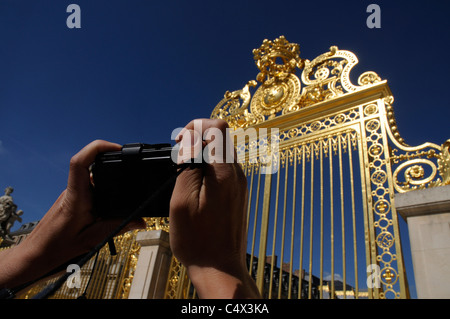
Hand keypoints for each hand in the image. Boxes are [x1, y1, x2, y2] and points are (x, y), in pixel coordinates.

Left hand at [0, 140, 144, 290]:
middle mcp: (72, 191)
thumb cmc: (56, 248)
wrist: (35, 254)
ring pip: (92, 177)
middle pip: (91, 165)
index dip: (98, 148)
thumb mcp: (92, 240)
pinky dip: (103, 190)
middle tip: (130, 169)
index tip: (118, 148)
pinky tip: (109, 204)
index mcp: (76, 197)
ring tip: (123, 188)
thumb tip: (139, 221)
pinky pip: (89, 186)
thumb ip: (117, 228)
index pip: (81, 162)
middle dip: (112, 162)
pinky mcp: (72, 199)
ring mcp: (71, 193)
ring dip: (107, 179)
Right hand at [170, 119, 260, 298]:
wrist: (220, 267)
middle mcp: (237, 174)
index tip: (180, 141)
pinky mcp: (237, 193)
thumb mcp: (182, 201)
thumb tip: (190, 140)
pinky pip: (224, 168)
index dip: (196, 126)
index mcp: (224, 173)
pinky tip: (194, 184)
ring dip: (201, 153)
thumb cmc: (198, 240)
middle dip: (197, 138)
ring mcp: (240, 184)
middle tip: (178, 156)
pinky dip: (208, 167)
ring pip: (222, 152)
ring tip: (184, 171)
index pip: (218, 127)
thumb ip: (187, 166)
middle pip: (221, 137)